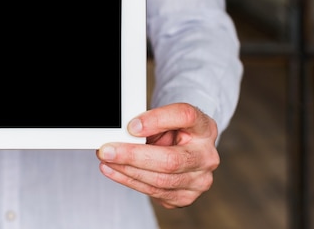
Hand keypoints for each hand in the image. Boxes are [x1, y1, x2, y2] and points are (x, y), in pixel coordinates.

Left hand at [95, 103, 219, 208]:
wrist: (184, 149)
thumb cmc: (172, 130)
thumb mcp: (164, 119)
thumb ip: (150, 122)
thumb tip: (125, 133)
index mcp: (204, 127)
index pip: (184, 116)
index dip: (157, 120)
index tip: (131, 126)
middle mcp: (206, 156)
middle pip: (170, 160)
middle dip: (133, 156)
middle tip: (107, 150)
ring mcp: (199, 180)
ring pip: (160, 180)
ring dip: (127, 170)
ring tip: (106, 160)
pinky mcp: (185, 197)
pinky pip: (154, 192)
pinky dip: (130, 181)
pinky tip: (114, 171)